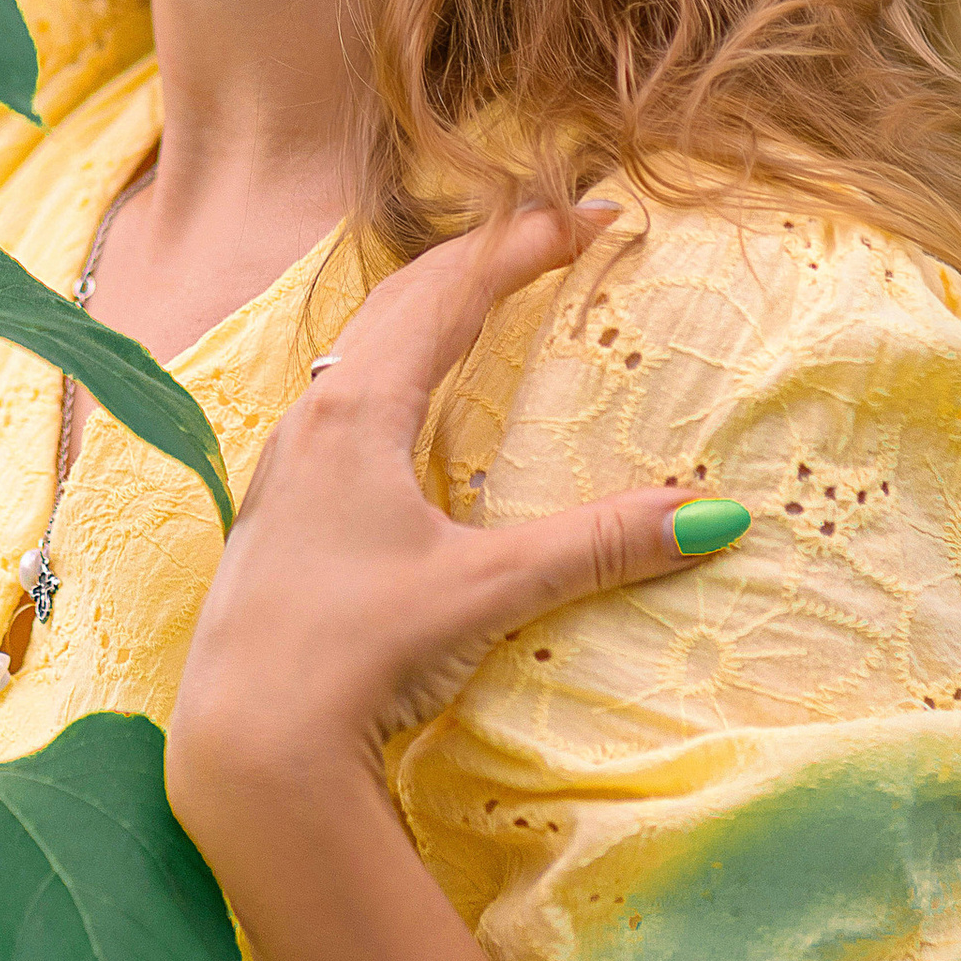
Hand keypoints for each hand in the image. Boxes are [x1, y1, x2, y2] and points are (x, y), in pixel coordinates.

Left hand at [166, 199, 749, 845]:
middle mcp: (313, 418)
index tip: (595, 216)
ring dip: (428, 307)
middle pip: (402, 298)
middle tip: (555, 237)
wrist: (247, 744)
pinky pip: (343, 398)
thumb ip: (595, 545)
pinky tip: (410, 409)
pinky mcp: (279, 509)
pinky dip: (393, 365)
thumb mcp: (486, 590)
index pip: (454, 290)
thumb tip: (713, 515)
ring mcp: (286, 463)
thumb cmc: (357, 652)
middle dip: (482, 257)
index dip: (528, 245)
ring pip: (362, 346)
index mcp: (358, 410)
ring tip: (487, 298)